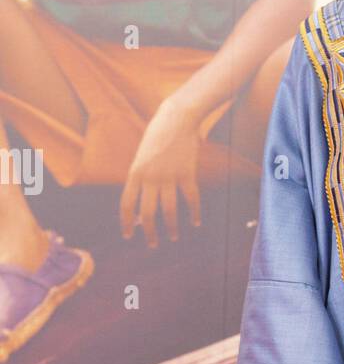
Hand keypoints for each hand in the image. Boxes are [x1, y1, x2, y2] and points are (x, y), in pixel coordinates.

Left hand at [119, 98, 202, 246]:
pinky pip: (191, 199)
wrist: (177, 118)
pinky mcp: (187, 173)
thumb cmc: (157, 138)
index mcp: (135, 173)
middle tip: (152, 245)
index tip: (129, 236)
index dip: (127, 223)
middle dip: (150, 232)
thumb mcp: (142, 158)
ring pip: (169, 210)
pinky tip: (195, 222)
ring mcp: (169, 176)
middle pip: (148, 213)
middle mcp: (150, 177)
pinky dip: (194, 213)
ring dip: (171, 228)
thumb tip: (142, 208)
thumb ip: (140, 180)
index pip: (127, 204)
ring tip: (174, 238)